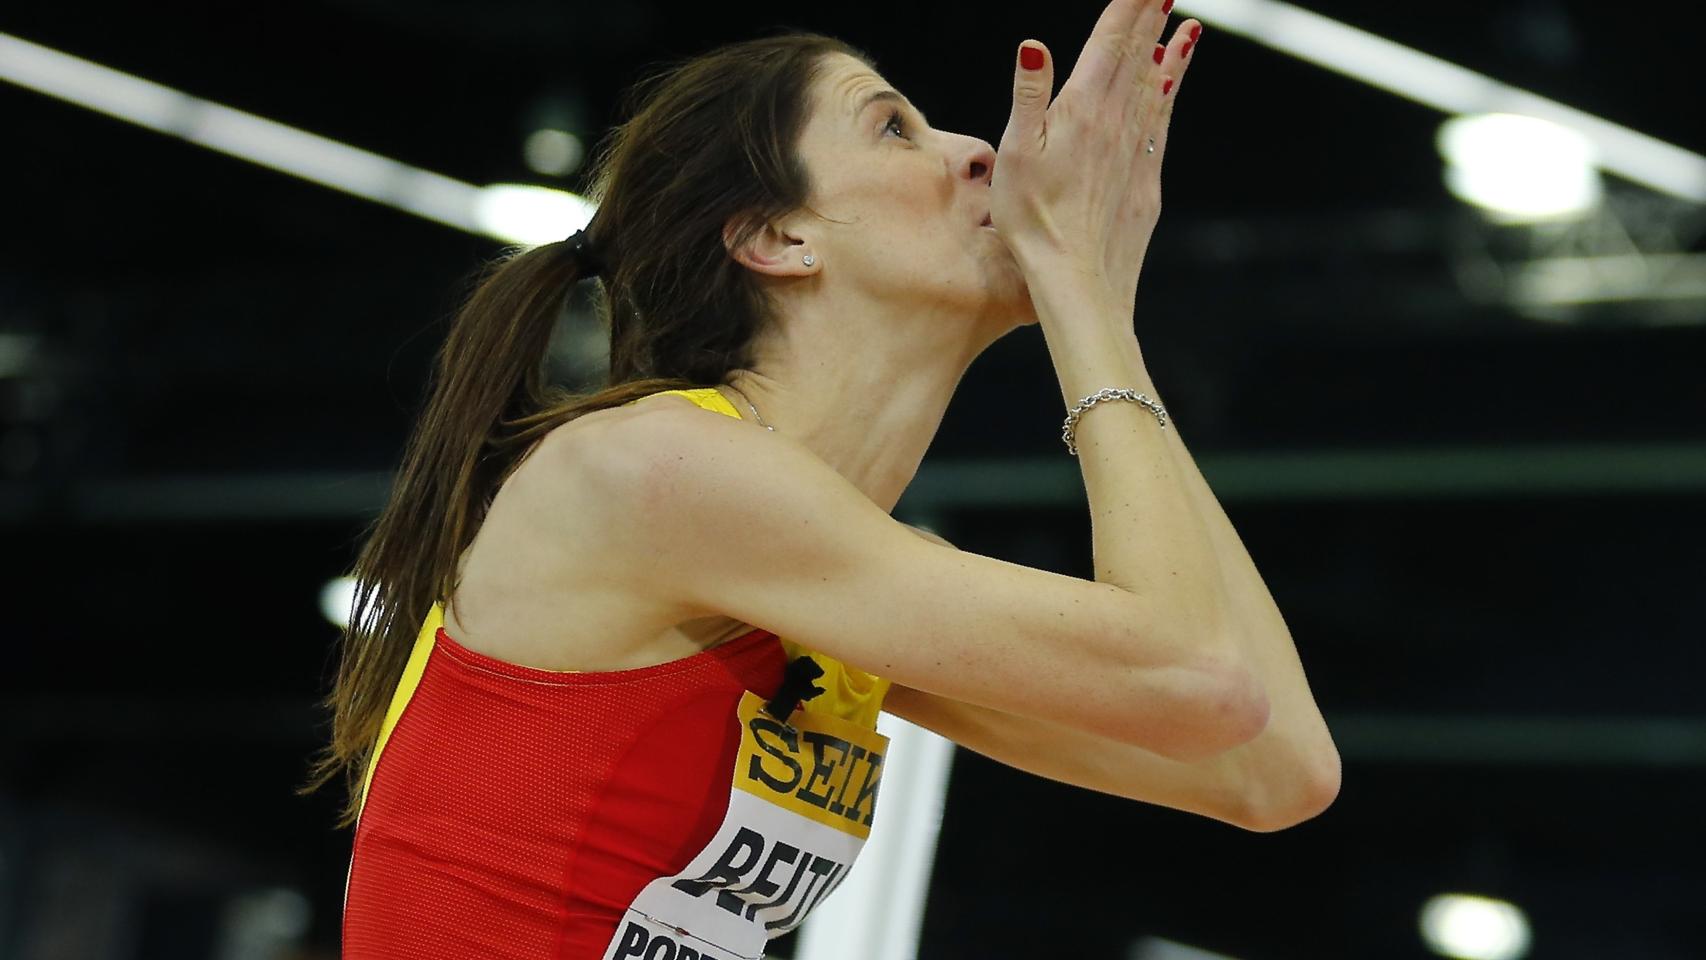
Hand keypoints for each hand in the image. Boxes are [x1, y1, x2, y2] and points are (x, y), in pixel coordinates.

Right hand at [990, 0, 1201, 312]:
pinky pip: (1162, 123)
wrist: (1078, 279)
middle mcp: (1117, 122)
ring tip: (1187, 25)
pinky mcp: (1146, 179)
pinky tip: (1173, 84)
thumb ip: (1028, 96)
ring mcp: (1136, 151)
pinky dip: (1171, 94)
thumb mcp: (1014, 154)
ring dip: (1171, 52)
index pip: (1110, 41)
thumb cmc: (1034, 220)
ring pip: (1158, 87)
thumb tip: (1035, 46)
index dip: (1128, 5)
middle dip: (1151, 16)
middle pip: (1138, 56)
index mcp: (1082, 110)